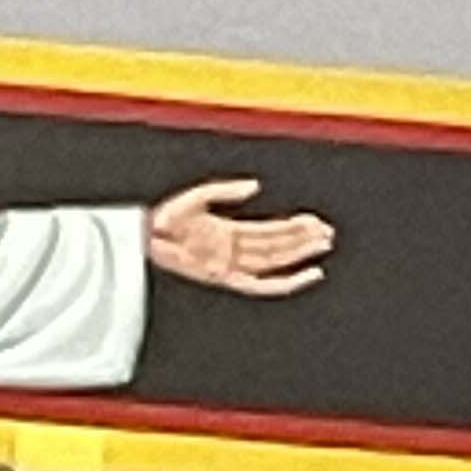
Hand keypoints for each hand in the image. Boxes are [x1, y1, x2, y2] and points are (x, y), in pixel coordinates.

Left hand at [145, 178, 335, 297]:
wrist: (141, 237)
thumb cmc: (161, 219)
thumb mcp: (195, 196)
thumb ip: (226, 190)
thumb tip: (256, 186)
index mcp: (227, 232)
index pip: (270, 231)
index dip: (293, 227)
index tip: (315, 222)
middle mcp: (232, 251)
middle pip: (277, 246)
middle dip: (303, 239)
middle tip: (328, 234)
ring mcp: (230, 265)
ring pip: (275, 261)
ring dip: (300, 252)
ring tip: (323, 243)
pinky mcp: (225, 278)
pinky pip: (264, 284)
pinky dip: (287, 281)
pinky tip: (306, 273)